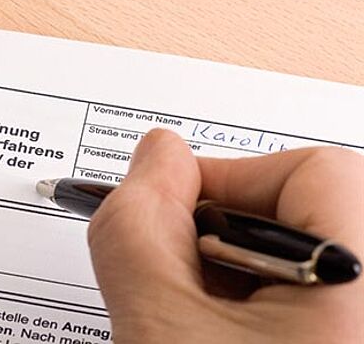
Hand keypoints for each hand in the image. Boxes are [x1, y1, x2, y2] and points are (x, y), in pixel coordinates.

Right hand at [88, 129, 362, 342]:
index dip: (229, 177)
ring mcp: (359, 321)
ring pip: (309, 252)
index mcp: (357, 285)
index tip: (173, 208)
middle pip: (313, 208)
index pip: (315, 171)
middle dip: (228, 231)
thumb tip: (159, 156)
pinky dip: (261, 298)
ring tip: (201, 320)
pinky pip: (315, 288)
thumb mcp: (158, 328)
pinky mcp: (347, 333)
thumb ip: (140, 226)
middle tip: (183, 277)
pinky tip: (225, 332)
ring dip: (239, 271)